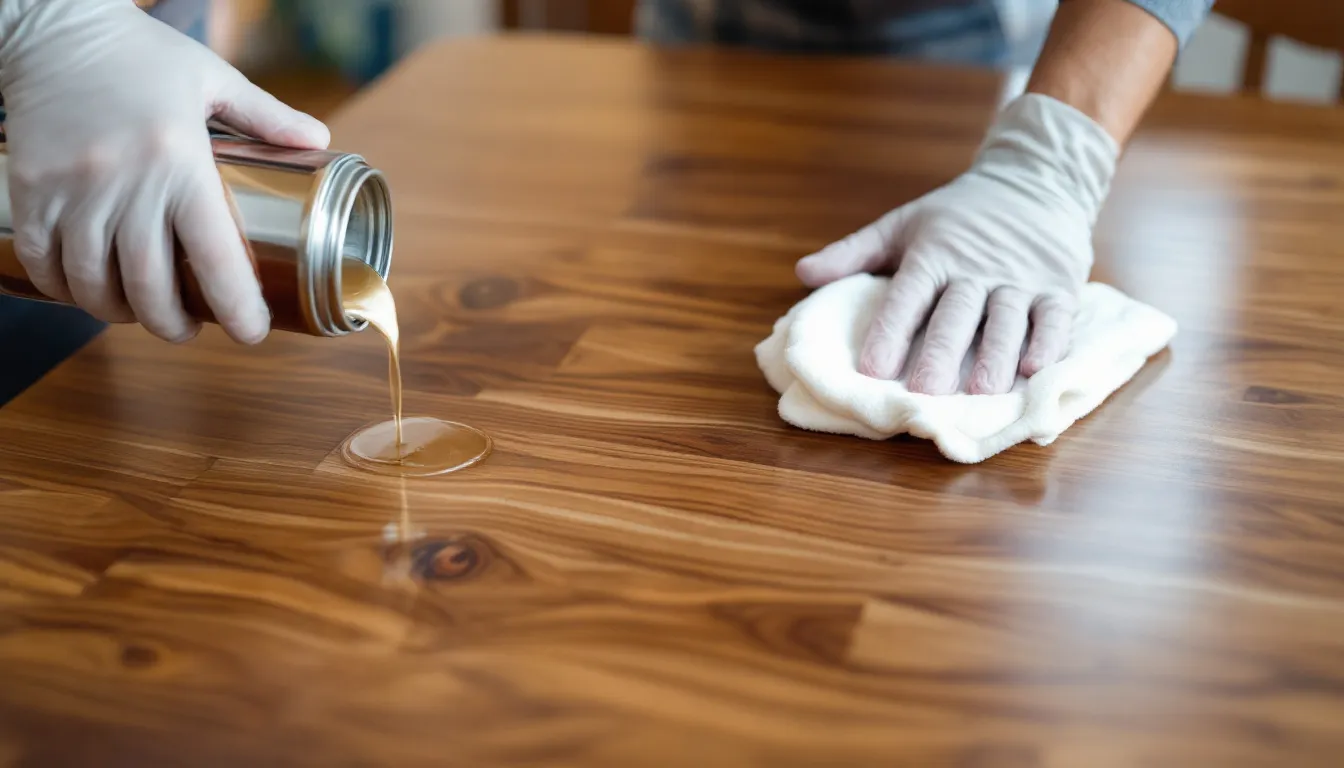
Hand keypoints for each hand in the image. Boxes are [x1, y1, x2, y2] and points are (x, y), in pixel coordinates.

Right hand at [0, 0, 328, 342]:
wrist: (53, 26)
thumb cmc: (140, 54)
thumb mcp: (213, 78)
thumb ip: (268, 115)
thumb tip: (320, 141)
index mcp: (181, 162)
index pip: (215, 257)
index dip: (236, 307)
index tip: (250, 332)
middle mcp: (126, 182)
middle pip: (150, 285)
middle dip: (173, 324)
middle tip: (188, 330)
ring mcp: (73, 189)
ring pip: (94, 282)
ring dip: (120, 313)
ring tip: (141, 315)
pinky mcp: (31, 189)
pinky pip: (44, 261)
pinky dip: (65, 289)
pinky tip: (87, 294)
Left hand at [795, 93, 1118, 394]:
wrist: (1036, 179)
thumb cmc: (958, 214)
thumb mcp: (903, 224)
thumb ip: (853, 252)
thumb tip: (802, 273)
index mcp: (933, 254)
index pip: (908, 296)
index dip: (890, 330)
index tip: (871, 368)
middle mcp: (976, 267)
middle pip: (957, 314)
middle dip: (941, 352)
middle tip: (925, 391)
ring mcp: (1021, 277)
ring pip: (1007, 319)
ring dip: (996, 355)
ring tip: (982, 392)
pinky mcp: (1058, 285)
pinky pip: (1055, 317)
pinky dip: (1047, 343)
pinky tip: (1034, 370)